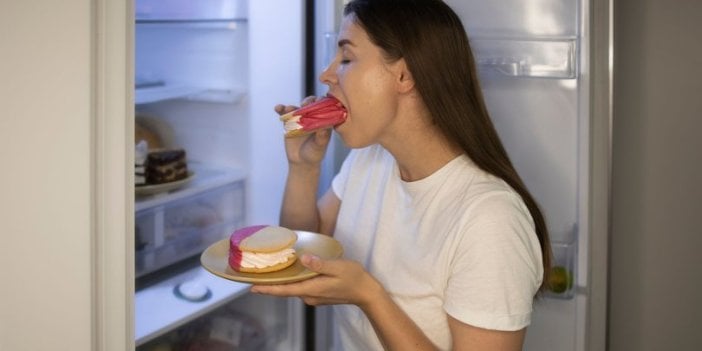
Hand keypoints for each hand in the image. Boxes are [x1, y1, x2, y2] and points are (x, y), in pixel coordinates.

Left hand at [250, 254, 379, 306]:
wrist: (366, 293)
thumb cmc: (354, 278)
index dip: (267, 289)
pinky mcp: (318, 294)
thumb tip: (303, 259)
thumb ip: (320, 264)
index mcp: (312, 289)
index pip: (284, 290)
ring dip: (280, 282)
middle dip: (269, 284)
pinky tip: (288, 273)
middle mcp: (309, 296)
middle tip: (254, 276)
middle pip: (285, 290)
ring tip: (267, 272)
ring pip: (292, 288)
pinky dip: (291, 281)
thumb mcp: (339, 267)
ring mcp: (313, 297)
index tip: (252, 287)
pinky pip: (300, 287)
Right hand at [275, 96, 331, 168]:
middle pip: (311, 104)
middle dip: (308, 102)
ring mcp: (300, 118)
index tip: (318, 103)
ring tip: (289, 109)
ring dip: (292, 106)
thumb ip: (322, 137)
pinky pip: (285, 113)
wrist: (301, 161)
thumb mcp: (319, 146)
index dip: (322, 103)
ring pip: (297, 108)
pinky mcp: (289, 122)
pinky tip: (278, 108)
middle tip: (304, 105)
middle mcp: (312, 117)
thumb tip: (324, 127)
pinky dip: (281, 109)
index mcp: (323, 120)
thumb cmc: (314, 153)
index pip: (324, 107)